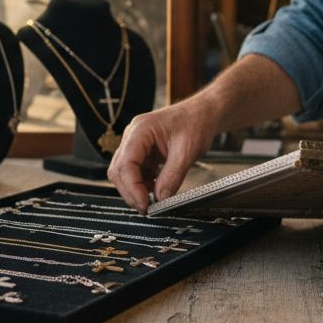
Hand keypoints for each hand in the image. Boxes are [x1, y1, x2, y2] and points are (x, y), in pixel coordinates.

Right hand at [108, 97, 218, 213]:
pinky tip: (156, 188)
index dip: (132, 187)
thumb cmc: (196, 123)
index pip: (126, 163)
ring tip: (153, 200)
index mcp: (141, 130)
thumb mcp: (187, 152)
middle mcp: (133, 136)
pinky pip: (135, 173)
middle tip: (147, 209)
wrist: (203, 114)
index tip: (145, 204)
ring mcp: (136, 144)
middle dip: (131, 191)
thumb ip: (172, 176)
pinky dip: (143, 184)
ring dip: (135, 189)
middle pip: (119, 170)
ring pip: (124, 173)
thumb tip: (161, 199)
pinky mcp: (143, 153)